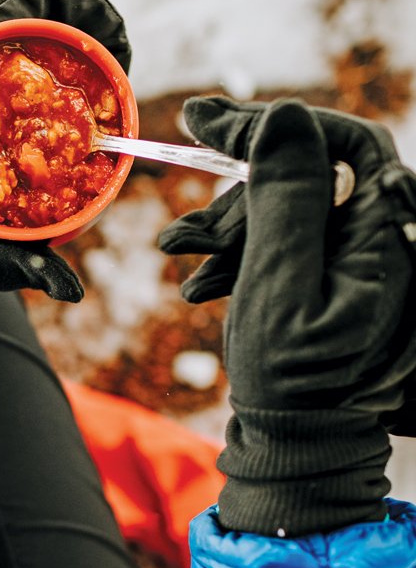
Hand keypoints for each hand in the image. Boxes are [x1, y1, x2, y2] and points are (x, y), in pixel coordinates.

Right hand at [161, 99, 415, 535]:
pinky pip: (286, 240)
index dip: (276, 125)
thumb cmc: (291, 380)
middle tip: (189, 173)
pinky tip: (204, 279)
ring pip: (291, 205)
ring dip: (232, 222)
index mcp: (384, 237)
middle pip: (313, 170)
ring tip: (182, 252)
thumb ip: (286, 198)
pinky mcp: (331, 280)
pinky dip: (241, 250)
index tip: (204, 122)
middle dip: (245, 178)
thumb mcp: (281, 284)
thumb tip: (284, 116)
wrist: (296, 450)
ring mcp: (357, 262)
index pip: (344, 143)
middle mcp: (381, 241)